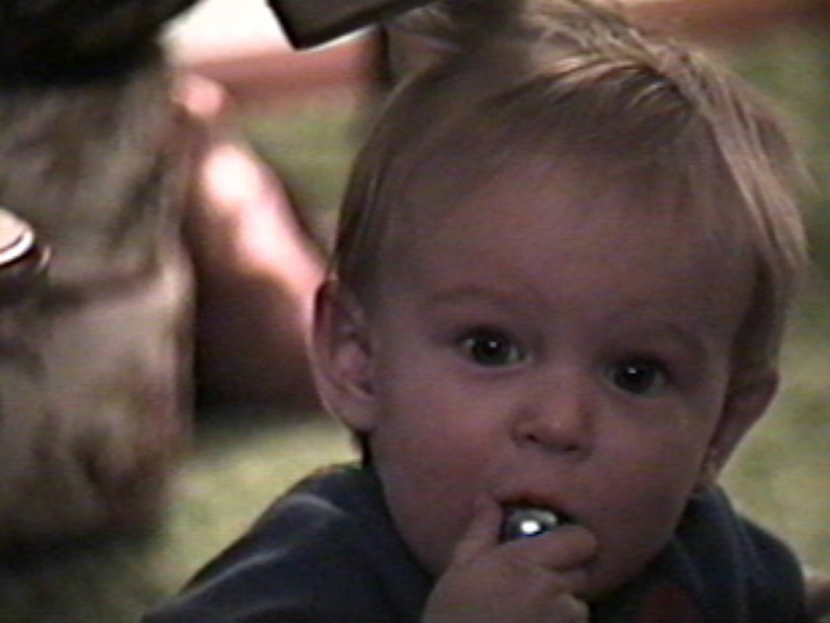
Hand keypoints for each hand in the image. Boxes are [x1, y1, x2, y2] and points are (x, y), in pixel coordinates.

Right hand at [422, 496, 596, 622]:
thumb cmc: (453, 614)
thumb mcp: (459, 566)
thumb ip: (482, 529)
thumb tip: (488, 497)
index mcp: (525, 561)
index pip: (581, 540)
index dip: (572, 542)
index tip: (556, 548)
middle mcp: (551, 589)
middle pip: (582, 574)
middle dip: (564, 578)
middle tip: (536, 586)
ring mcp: (560, 621)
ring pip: (578, 607)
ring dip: (562, 610)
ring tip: (530, 616)